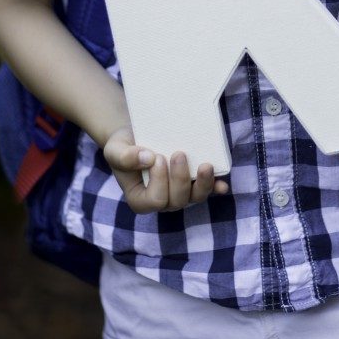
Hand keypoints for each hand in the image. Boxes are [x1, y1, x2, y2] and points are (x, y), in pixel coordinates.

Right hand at [103, 126, 228, 212]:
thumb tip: (148, 159)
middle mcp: (163, 201)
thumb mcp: (115, 149)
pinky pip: (208, 189)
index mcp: (141, 200)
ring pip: (195, 198)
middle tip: (179, 154)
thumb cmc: (124, 146)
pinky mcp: (194, 183)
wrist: (136, 136)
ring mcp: (180, 194)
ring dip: (203, 184)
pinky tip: (223, 184)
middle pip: (178, 200)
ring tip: (206, 165)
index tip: (158, 157)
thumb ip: (125, 157)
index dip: (160, 181)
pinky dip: (216, 187)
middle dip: (181, 179)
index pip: (155, 200)